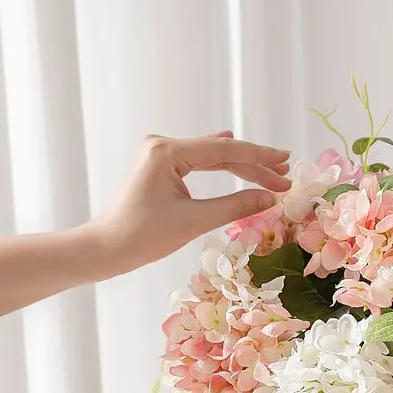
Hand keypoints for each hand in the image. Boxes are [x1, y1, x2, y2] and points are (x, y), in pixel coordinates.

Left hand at [88, 131, 291, 275]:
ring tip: (271, 171)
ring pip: (211, 156)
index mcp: (167, 152)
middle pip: (220, 151)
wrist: (107, 247)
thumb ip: (235, 206)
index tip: (285, 164)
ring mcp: (159, 154)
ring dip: (241, 166)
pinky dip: (222, 166)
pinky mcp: (159, 166)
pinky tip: (235, 155)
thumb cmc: (144, 236)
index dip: (259, 159)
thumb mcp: (194, 222)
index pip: (224, 151)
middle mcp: (162, 145)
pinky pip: (198, 162)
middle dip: (254, 164)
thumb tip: (270, 199)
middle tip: (285, 172)